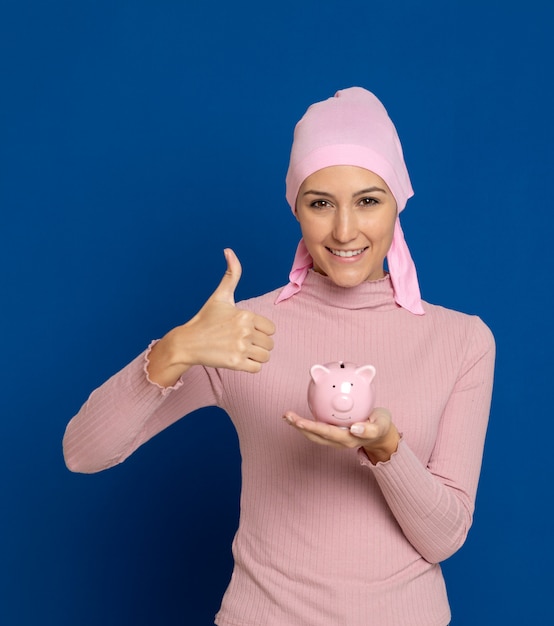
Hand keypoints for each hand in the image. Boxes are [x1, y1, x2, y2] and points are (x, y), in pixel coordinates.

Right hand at [148, 249, 275, 385]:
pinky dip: (251, 366)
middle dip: (259, 344)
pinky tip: (239, 360)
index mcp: (245, 314)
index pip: (271, 328)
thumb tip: (229, 250)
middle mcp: (245, 330)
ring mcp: (240, 348)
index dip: (260, 331)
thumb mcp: (220, 296)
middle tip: (242, 342)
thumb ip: (231, 274)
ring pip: (266, 356)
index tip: (245, 330)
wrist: (187, 342)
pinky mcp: (235, 363)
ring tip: (241, 351)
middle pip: (270, 343)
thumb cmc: (205, 319)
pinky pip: (257, 368)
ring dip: (256, 356)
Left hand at [283, 407, 399, 463]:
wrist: (382, 433)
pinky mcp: (333, 435)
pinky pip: (316, 430)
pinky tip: (297, 416)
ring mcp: (334, 439)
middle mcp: (338, 441)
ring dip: (299, 426)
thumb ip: (369, 428)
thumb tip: (354, 429)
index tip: (299, 421)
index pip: (326, 432)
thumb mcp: (381, 426)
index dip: (311, 427)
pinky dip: (305, 424)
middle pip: (315, 436)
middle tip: (287, 415)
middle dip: (299, 426)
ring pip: (313, 434)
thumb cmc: (381, 426)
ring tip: (287, 416)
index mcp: (348, 439)